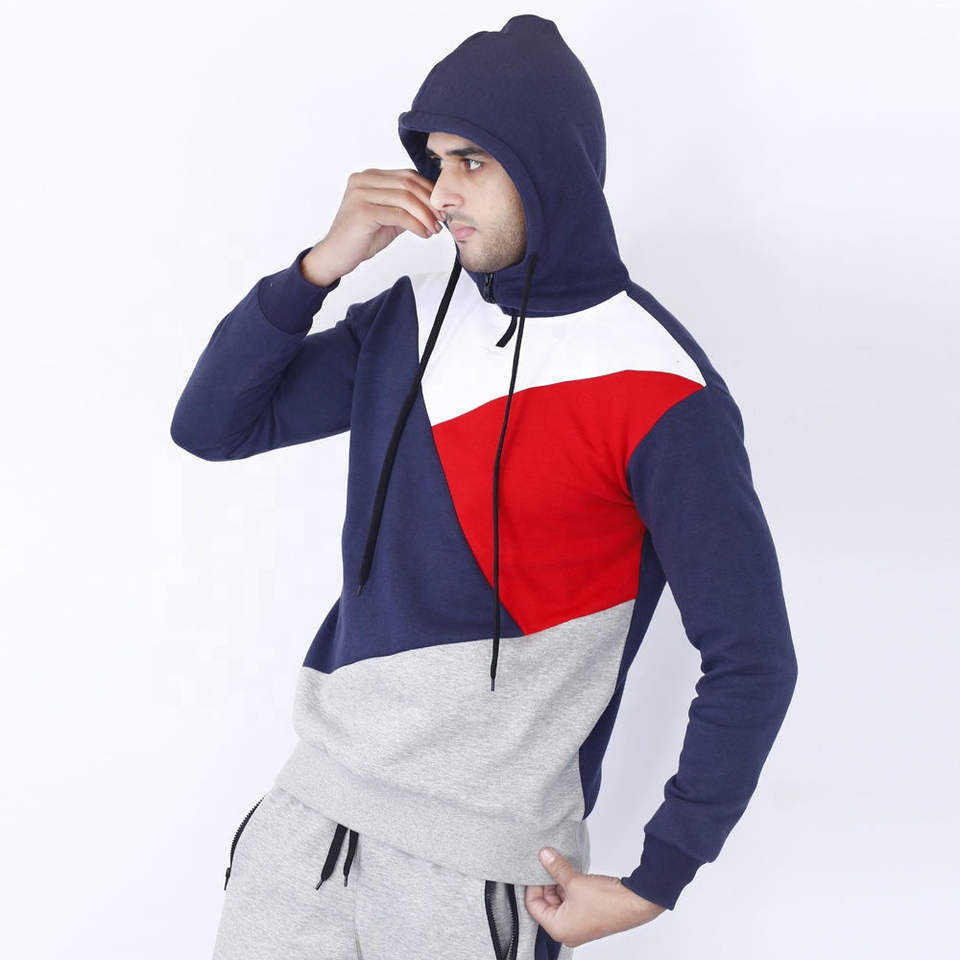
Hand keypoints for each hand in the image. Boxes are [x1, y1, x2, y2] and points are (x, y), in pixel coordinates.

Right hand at [302, 168, 443, 284]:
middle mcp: (363, 180)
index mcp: (369, 176)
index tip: (442, 209)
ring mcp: (361, 193)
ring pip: (406, 198)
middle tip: (442, 219)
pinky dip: (416, 224)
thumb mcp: (389, 218)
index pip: (407, 176)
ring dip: (425, 215)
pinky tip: (424, 234)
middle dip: (430, 202)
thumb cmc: (362, 238)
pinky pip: (399, 215)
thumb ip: (406, 207)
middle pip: (408, 184)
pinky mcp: (362, 211)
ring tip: (434, 229)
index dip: (429, 191)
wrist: (336, 256)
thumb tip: (435, 206)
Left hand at [523, 847, 665, 947]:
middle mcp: (566, 932)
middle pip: (545, 904)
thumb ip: (556, 868)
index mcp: (558, 929)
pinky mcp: (587, 918)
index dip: (533, 885)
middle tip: (549, 865)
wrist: (635, 903)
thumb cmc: (607, 902)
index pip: (533, 906)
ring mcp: (577, 926)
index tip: (536, 869)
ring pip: (559, 902)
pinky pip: (570, 903)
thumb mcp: (575, 881)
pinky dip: (569, 889)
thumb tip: (544, 856)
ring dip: (559, 885)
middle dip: (547, 883)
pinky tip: (573, 876)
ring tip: (563, 869)